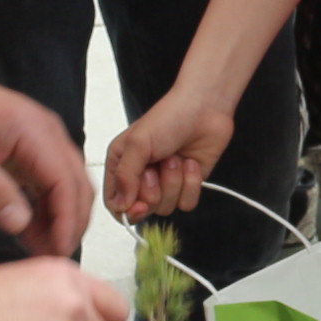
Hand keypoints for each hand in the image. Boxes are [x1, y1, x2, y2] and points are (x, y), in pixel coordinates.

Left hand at [0, 75, 91, 256]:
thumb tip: (21, 225)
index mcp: (36, 134)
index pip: (66, 183)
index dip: (67, 221)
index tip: (58, 252)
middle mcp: (48, 136)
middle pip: (77, 185)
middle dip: (70, 223)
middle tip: (51, 258)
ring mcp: (42, 142)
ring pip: (67, 186)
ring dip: (59, 218)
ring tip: (40, 250)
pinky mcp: (31, 149)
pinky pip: (49, 182)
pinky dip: (45, 208)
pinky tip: (30, 231)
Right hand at [104, 89, 234, 221]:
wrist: (205, 109)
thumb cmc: (168, 118)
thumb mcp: (137, 144)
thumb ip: (125, 177)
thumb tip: (122, 206)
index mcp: (121, 166)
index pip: (116, 204)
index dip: (127, 211)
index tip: (140, 205)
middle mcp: (141, 178)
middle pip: (143, 209)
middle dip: (154, 189)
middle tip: (157, 165)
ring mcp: (166, 183)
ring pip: (166, 207)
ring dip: (174, 182)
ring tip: (175, 157)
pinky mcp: (188, 185)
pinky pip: (187, 203)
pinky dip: (191, 184)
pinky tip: (191, 163)